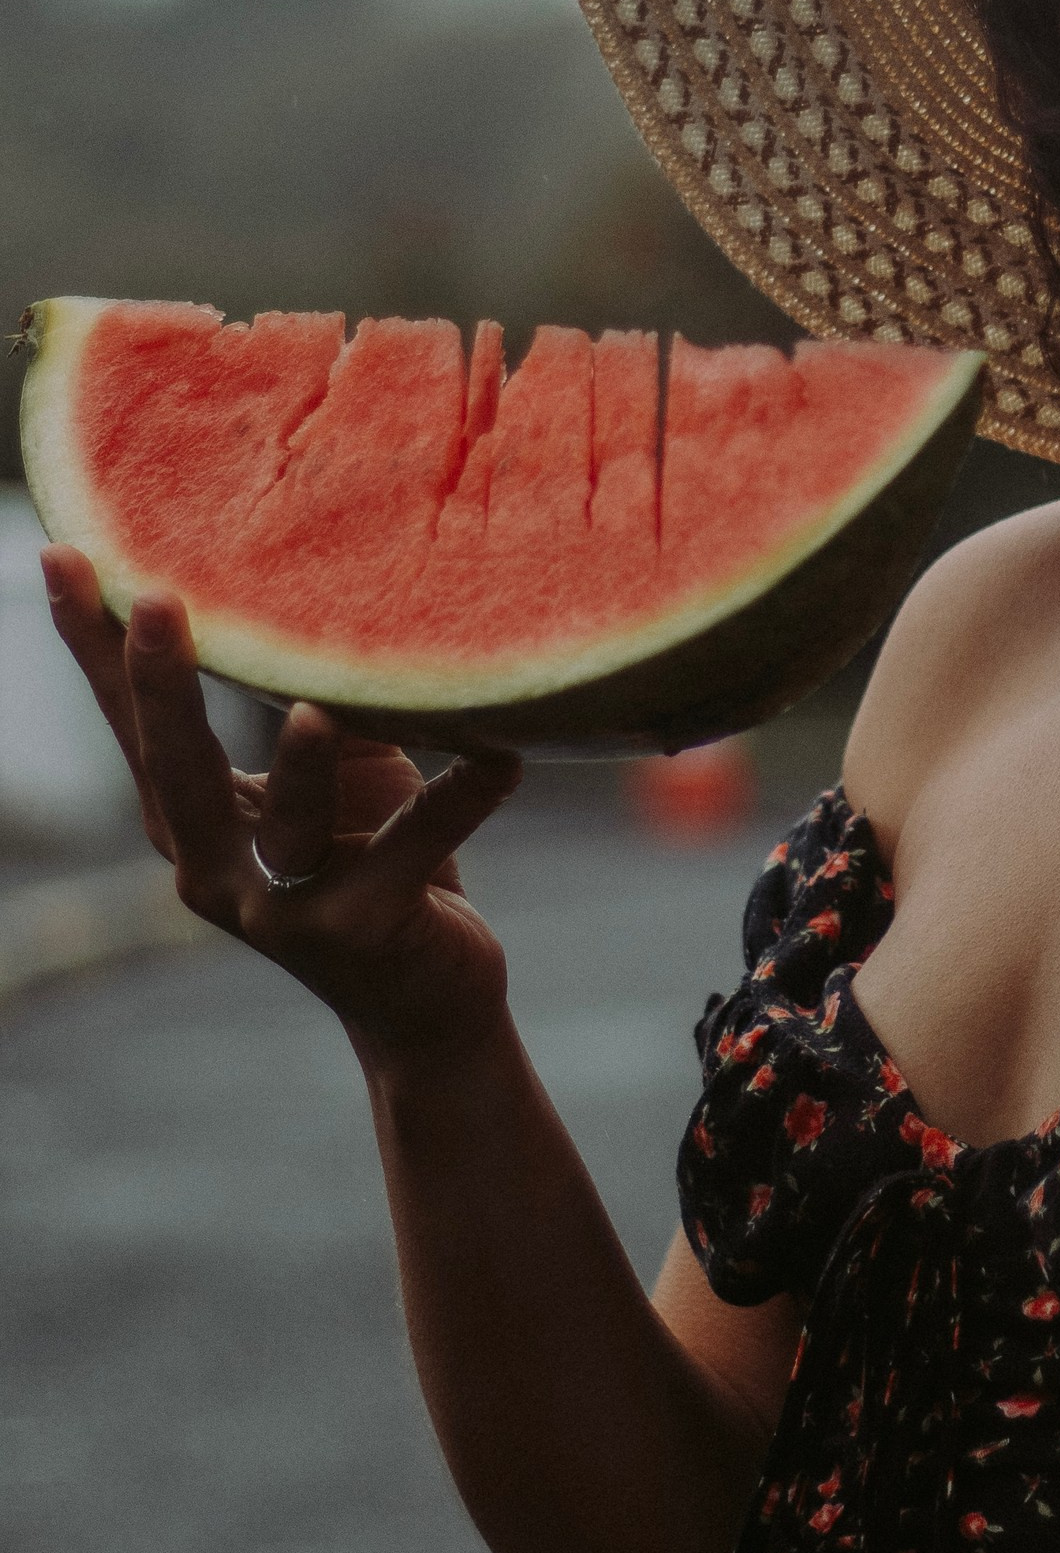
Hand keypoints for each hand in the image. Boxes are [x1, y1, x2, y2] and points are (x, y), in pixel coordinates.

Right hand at [41, 548, 520, 1074]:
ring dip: (301, 771)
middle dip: (161, 687)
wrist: (426, 1000)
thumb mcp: (336, 774)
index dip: (92, 644)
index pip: (131, 722)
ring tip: (314, 714)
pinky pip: (413, 853)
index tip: (63, 552)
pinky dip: (458, 801)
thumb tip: (316, 608)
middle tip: (153, 601)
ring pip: (284, 831)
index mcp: (191, 823)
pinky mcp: (364, 932)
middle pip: (173, 773)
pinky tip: (503, 757)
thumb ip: (313, 704)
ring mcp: (286, 910)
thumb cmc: (374, 859)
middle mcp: (216, 868)